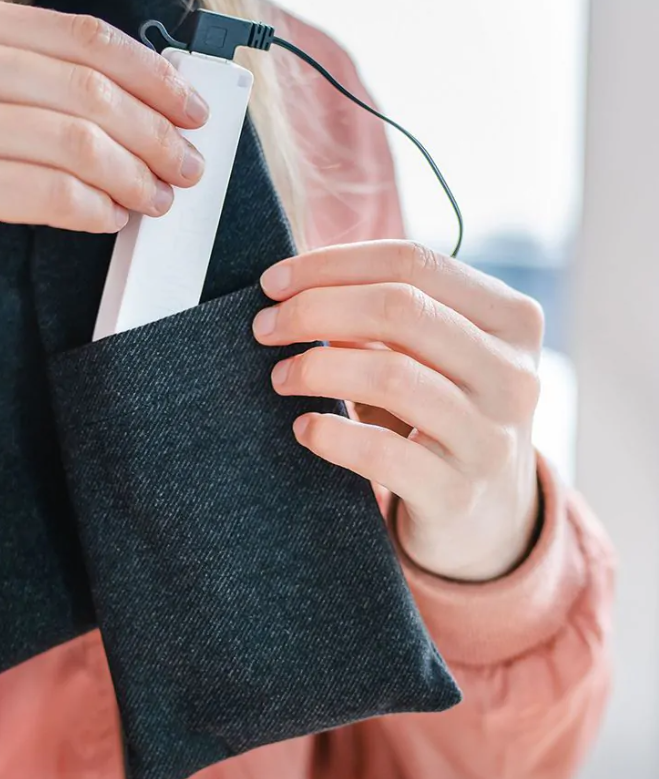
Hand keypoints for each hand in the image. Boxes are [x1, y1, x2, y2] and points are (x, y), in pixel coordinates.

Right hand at [0, 0, 207, 382]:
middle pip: (88, 87)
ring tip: (158, 198)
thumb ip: (32, 92)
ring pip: (77, 140)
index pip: (81, 36)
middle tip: (189, 164)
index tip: (190, 107)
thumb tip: (137, 107)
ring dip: (135, 175)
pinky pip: (50, 192)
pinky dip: (95, 209)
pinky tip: (111, 219)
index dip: (151, 73)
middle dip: (156, 131)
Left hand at [254, 240, 543, 582]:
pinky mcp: (457, 495)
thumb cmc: (445, 414)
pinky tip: (304, 428)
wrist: (487, 516)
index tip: (274, 282)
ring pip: (391, 376)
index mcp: (511, 320)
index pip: (413, 262)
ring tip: (280, 376)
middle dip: (314, 310)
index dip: (332, 265)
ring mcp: (490, 437)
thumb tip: (294, 287)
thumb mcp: (436, 356)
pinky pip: (381, 453)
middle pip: (400, 309)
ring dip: (316, 368)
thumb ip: (387, 314)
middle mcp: (512, 374)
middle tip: (266, 328)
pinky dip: (330, 434)